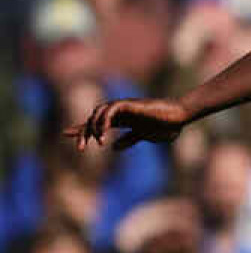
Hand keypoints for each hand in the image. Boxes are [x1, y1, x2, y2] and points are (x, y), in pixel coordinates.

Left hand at [68, 98, 192, 151]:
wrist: (181, 117)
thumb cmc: (168, 125)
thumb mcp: (145, 136)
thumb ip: (129, 139)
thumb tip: (114, 147)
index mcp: (124, 119)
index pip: (97, 122)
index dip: (82, 128)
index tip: (66, 134)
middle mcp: (121, 112)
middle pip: (94, 118)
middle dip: (84, 131)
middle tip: (80, 148)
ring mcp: (125, 107)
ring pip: (99, 112)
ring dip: (94, 127)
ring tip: (97, 142)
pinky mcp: (131, 104)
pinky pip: (111, 109)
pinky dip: (105, 120)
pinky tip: (104, 133)